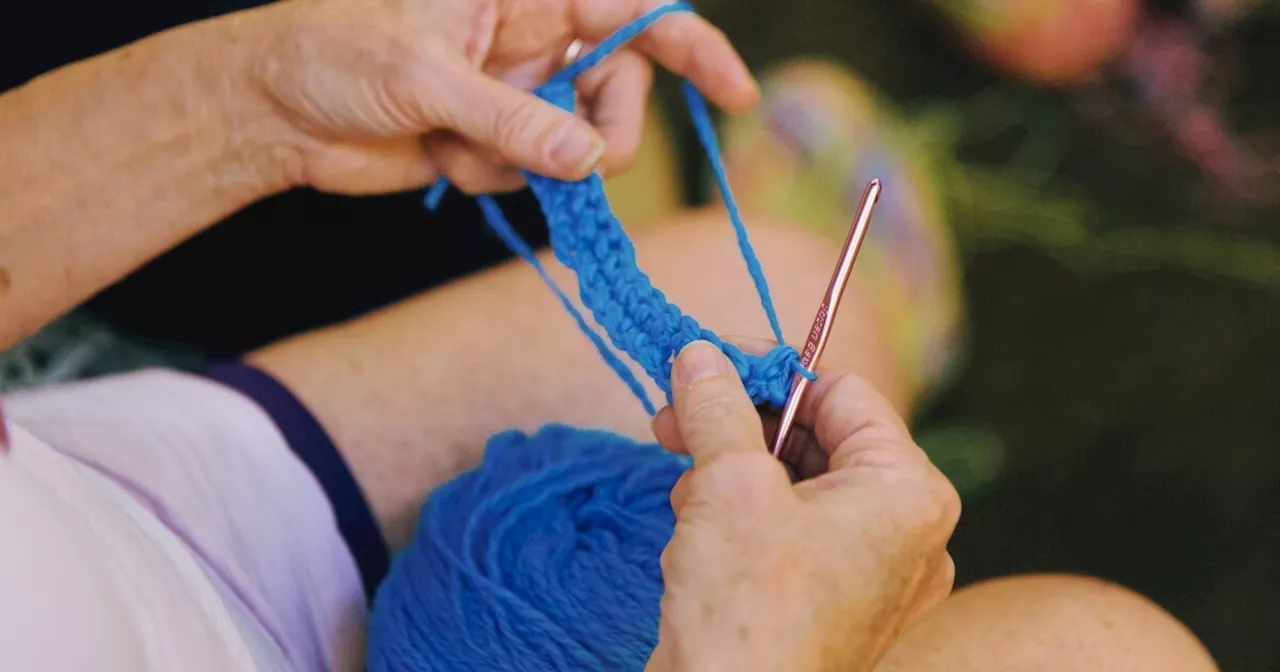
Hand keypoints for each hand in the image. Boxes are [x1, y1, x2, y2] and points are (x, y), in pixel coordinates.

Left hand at [244, 0, 757, 195]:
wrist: (273, 113)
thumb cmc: (332, 55)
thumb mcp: (425, 79)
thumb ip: (515, 121)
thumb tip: (591, 162)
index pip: (632, 11)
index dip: (692, 48)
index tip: (737, 95)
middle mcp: (531, 42)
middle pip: (619, 90)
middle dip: (606, 133)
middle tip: (578, 164)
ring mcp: (515, 96)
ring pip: (579, 145)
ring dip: (534, 165)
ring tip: (465, 149)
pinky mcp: (494, 145)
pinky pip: (534, 178)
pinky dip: (496, 179)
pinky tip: (442, 158)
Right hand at [645, 340, 959, 671]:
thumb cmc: (748, 608)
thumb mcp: (726, 483)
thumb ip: (717, 405)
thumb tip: (699, 354)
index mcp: (908, 492)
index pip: (843, 393)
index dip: (769, 371)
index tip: (707, 362)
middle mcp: (905, 532)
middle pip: (819, 439)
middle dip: (741, 425)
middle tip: (676, 414)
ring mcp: (873, 575)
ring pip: (799, 486)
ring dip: (733, 473)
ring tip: (685, 491)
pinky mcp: (834, 604)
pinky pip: (793, 533)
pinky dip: (743, 519)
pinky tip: (697, 532)